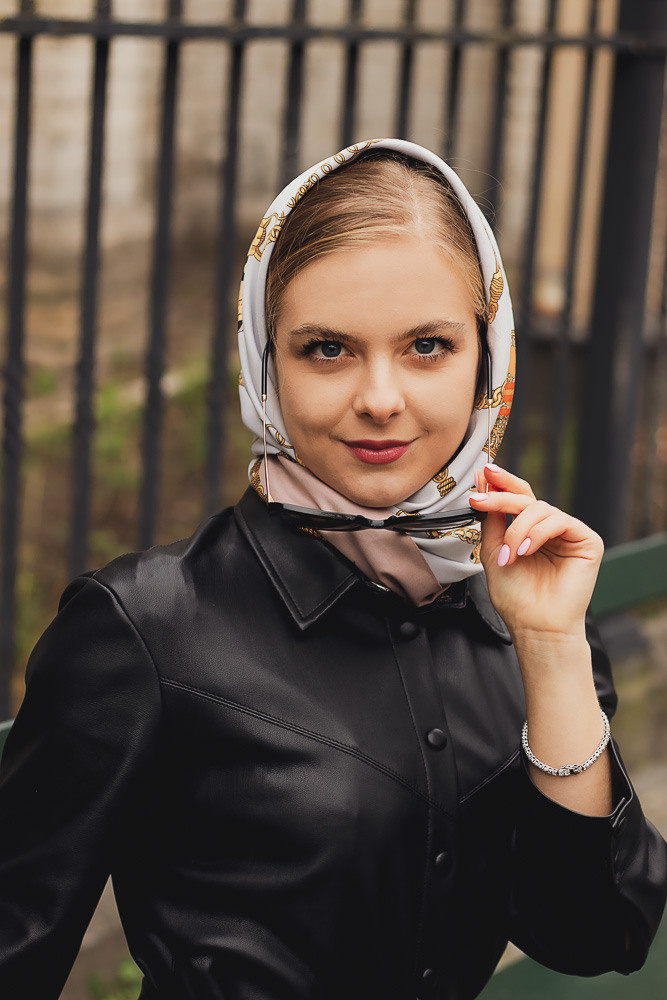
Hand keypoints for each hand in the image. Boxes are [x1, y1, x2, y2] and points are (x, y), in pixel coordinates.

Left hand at [468, 464, 603, 640]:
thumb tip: (484, 484)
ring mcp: (570, 533)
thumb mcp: (493, 551)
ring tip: (508, 555)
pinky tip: (526, 551)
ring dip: (517, 529)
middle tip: (479, 501)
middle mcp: (551, 529)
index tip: (483, 472)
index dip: (502, 483)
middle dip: (501, 497)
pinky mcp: (587, 541)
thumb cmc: (517, 597)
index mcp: (531, 530)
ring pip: (540, 509)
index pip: (519, 497)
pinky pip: (560, 521)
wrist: (535, 627)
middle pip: (528, 498)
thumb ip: (491, 520)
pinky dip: (538, 533)